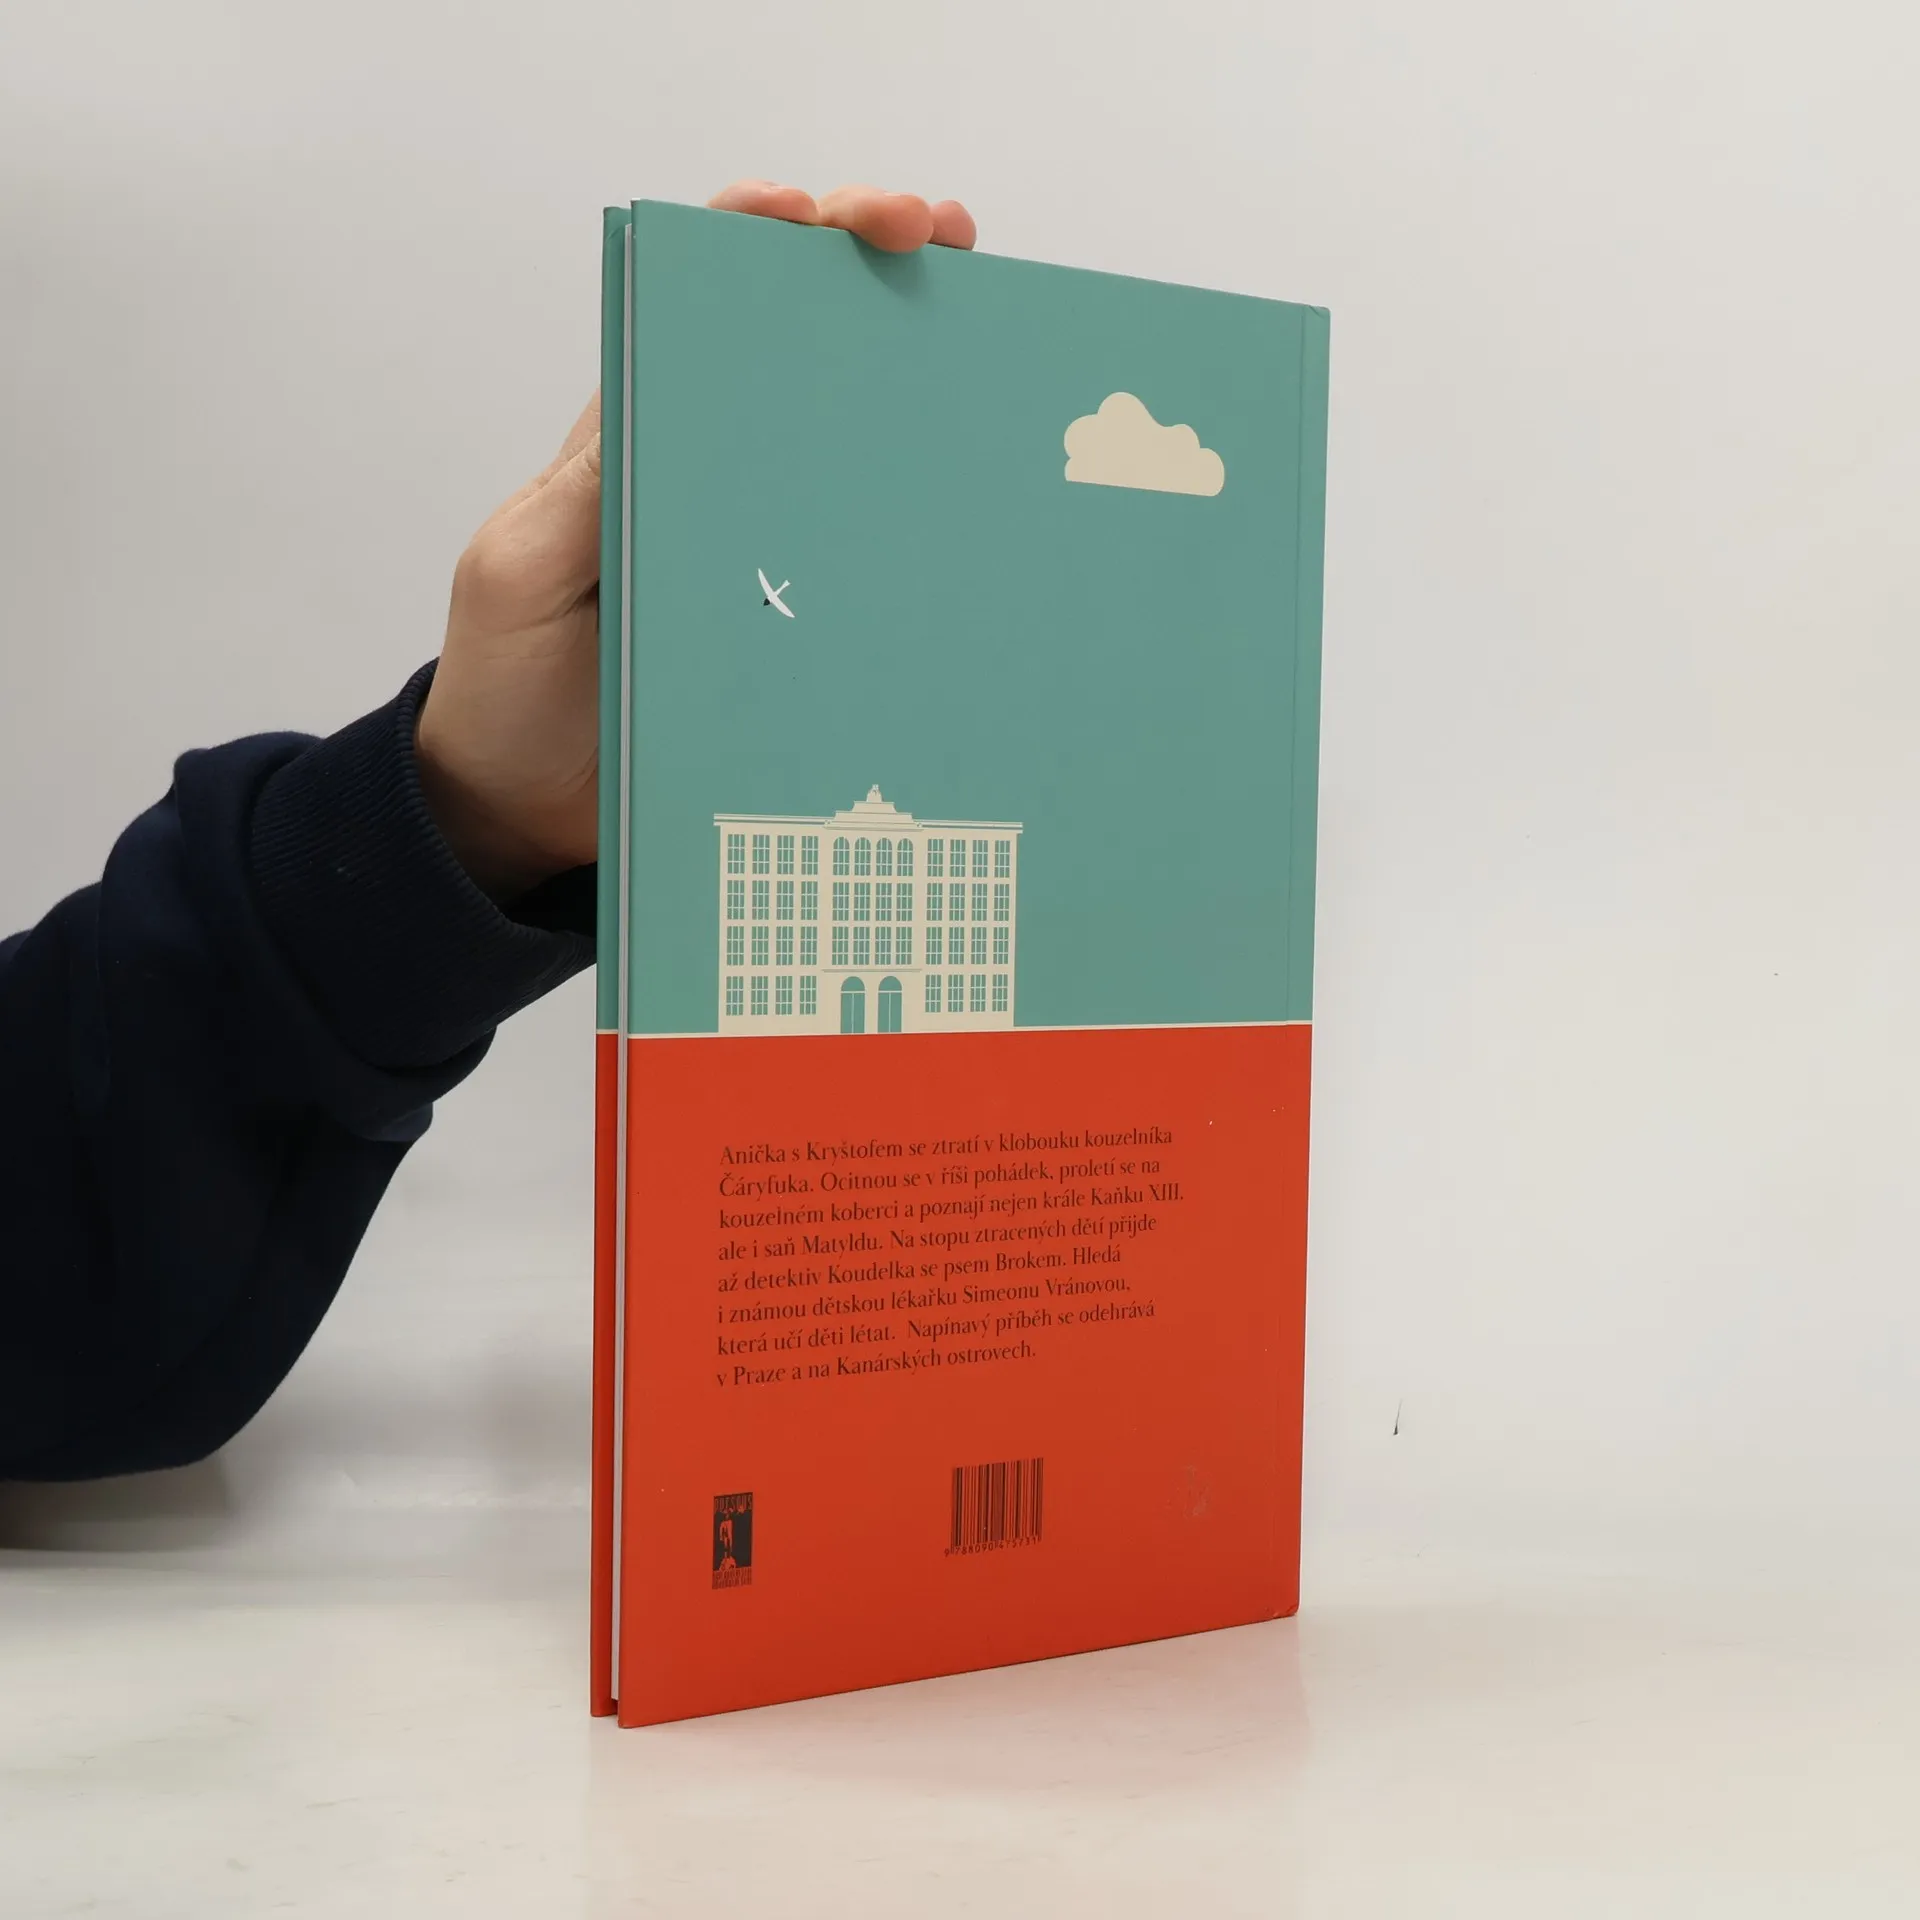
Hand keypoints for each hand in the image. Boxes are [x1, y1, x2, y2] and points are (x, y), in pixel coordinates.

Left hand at [416, 181, 977, 900]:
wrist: (530, 809)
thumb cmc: (507, 685)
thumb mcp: (519, 578)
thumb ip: (576, 501)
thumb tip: (654, 412)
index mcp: (635, 432)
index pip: (702, 296)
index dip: (765, 232)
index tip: (829, 216)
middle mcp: (708, 464)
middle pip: (797, 338)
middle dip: (875, 263)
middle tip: (949, 242)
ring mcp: (763, 536)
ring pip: (851, 427)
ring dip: (923, 367)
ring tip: (995, 332)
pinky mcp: (802, 610)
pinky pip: (870, 542)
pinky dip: (927, 499)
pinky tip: (983, 483)